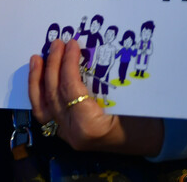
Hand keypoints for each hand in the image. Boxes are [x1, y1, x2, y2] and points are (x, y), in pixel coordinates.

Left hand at [29, 39, 162, 154]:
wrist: (148, 143)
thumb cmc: (143, 120)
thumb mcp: (126, 98)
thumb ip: (101, 80)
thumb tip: (81, 52)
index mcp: (90, 125)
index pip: (71, 89)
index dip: (68, 63)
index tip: (72, 44)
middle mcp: (74, 132)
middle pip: (55, 94)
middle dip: (53, 65)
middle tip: (57, 44)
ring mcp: (67, 135)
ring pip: (42, 106)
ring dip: (37, 79)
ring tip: (37, 58)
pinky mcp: (66, 133)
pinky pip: (46, 113)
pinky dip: (40, 93)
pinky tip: (38, 76)